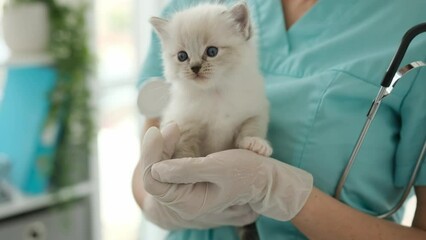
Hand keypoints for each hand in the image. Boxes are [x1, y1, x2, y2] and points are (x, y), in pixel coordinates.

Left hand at [140, 124, 257, 228]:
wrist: (265, 178)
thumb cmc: (246, 172)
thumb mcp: (217, 168)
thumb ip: (186, 170)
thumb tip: (156, 169)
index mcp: (189, 202)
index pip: (154, 182)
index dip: (152, 155)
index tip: (159, 130)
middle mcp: (184, 200)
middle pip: (155, 174)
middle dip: (157, 147)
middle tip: (170, 125)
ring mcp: (186, 190)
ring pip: (161, 167)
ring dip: (163, 146)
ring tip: (173, 126)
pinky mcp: (190, 179)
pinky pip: (171, 164)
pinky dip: (170, 148)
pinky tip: (176, 132)